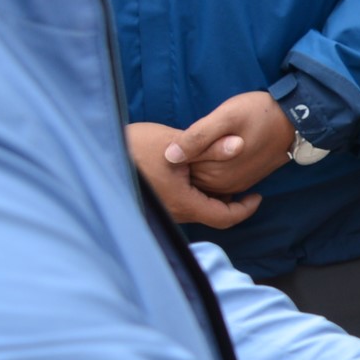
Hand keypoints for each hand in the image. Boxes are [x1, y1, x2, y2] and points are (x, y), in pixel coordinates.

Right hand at [127, 122, 261, 229]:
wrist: (101, 150)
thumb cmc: (135, 146)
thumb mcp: (175, 142)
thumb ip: (211, 146)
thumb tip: (240, 144)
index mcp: (182, 203)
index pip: (224, 218)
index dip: (246, 209)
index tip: (257, 195)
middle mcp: (174, 212)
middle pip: (213, 215)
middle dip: (231, 201)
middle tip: (245, 182)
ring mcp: (165, 209)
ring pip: (200, 209)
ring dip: (215, 196)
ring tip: (226, 175)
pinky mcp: (159, 202)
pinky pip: (187, 203)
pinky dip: (200, 193)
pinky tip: (202, 173)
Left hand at [169, 89, 296, 195]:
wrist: (293, 121)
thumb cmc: (258, 113)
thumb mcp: (225, 117)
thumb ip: (197, 137)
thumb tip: (170, 155)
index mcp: (212, 171)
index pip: (178, 164)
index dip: (176, 146)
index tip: (186, 129)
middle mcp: (221, 185)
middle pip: (188, 171)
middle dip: (187, 155)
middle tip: (198, 131)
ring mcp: (232, 185)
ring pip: (201, 175)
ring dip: (199, 159)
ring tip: (208, 136)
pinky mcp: (241, 181)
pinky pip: (215, 177)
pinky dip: (211, 164)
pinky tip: (216, 147)